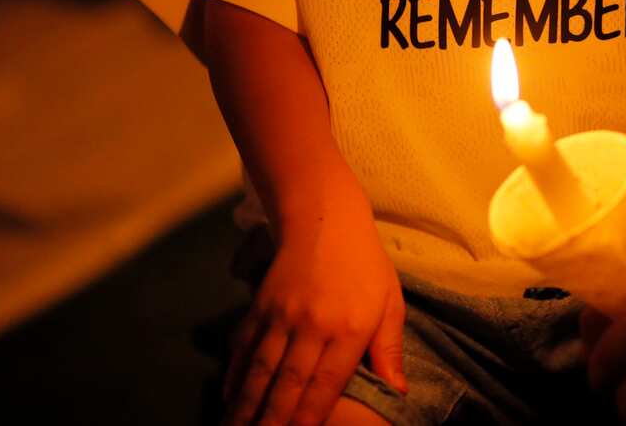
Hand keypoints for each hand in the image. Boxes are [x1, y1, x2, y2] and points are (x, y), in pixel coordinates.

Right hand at [222, 215, 406, 425]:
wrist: (325, 219)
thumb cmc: (365, 265)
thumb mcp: (390, 303)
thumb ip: (389, 350)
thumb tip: (397, 391)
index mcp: (349, 328)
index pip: (326, 384)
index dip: (309, 417)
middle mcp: (313, 325)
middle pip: (287, 383)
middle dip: (272, 420)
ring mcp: (282, 315)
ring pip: (260, 370)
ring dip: (245, 406)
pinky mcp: (260, 305)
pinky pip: (244, 347)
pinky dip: (234, 375)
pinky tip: (228, 397)